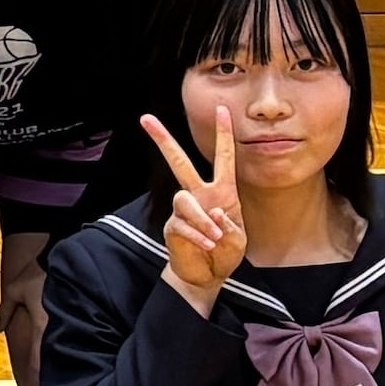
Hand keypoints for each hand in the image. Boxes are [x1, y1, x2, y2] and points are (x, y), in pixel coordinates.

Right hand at [142, 110, 243, 311]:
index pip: (223, 158)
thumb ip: (229, 224)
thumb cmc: (225, 253)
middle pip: (180, 163)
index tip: (221, 109)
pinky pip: (183, 225)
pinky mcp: (173, 226)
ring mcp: (184, 210)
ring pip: (184, 200)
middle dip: (163, 140)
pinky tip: (208, 246)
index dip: (224, 134)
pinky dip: (199, 236)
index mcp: (221, 192)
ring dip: (202, 219)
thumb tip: (212, 211)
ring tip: (214, 237)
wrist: (207, 276)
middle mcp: (200, 195)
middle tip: (145, 119)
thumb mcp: (239, 239)